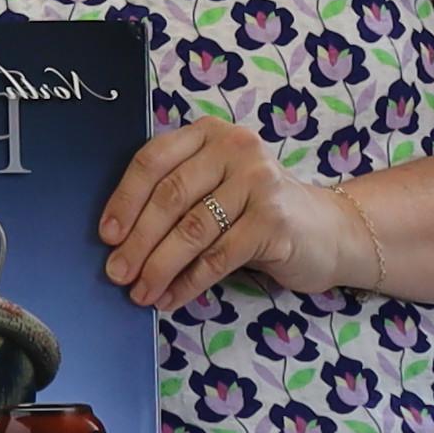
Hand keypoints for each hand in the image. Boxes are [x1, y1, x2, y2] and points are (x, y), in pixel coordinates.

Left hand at [95, 115, 355, 313]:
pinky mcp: (274, 222)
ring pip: (192, 230)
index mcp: (210, 134)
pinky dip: (189, 282)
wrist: (326, 230)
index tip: (106, 235)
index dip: (125, 198)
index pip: (154, 159)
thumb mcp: (217, 186)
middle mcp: (236, 149)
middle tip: (117, 273)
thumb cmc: (257, 210)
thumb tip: (119, 239)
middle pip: (170, 196)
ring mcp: (259, 183)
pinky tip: (172, 298)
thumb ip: (177, 194)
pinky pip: (218, 257)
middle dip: (138, 241)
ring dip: (159, 266)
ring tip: (140, 292)